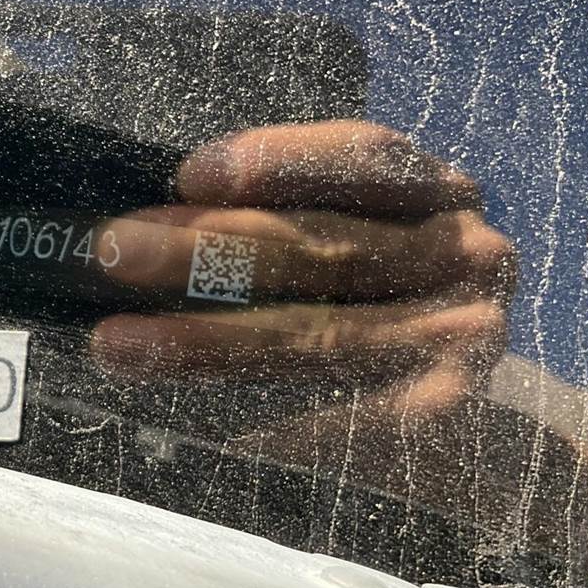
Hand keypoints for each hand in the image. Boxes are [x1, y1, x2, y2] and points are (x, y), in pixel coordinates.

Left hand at [89, 121, 516, 446]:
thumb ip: (272, 227)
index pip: (361, 156)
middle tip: (111, 253)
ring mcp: (467, 330)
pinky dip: (275, 424)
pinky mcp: (448, 408)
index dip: (278, 159)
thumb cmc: (369, 311)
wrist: (476, 427)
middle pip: (319, 247)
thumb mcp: (341, 248)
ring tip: (116, 345)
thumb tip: (141, 228)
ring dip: (205, 342)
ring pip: (316, 335)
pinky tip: (207, 431)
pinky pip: (347, 416)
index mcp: (430, 190)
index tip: (191, 173)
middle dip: (203, 251)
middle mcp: (464, 249)